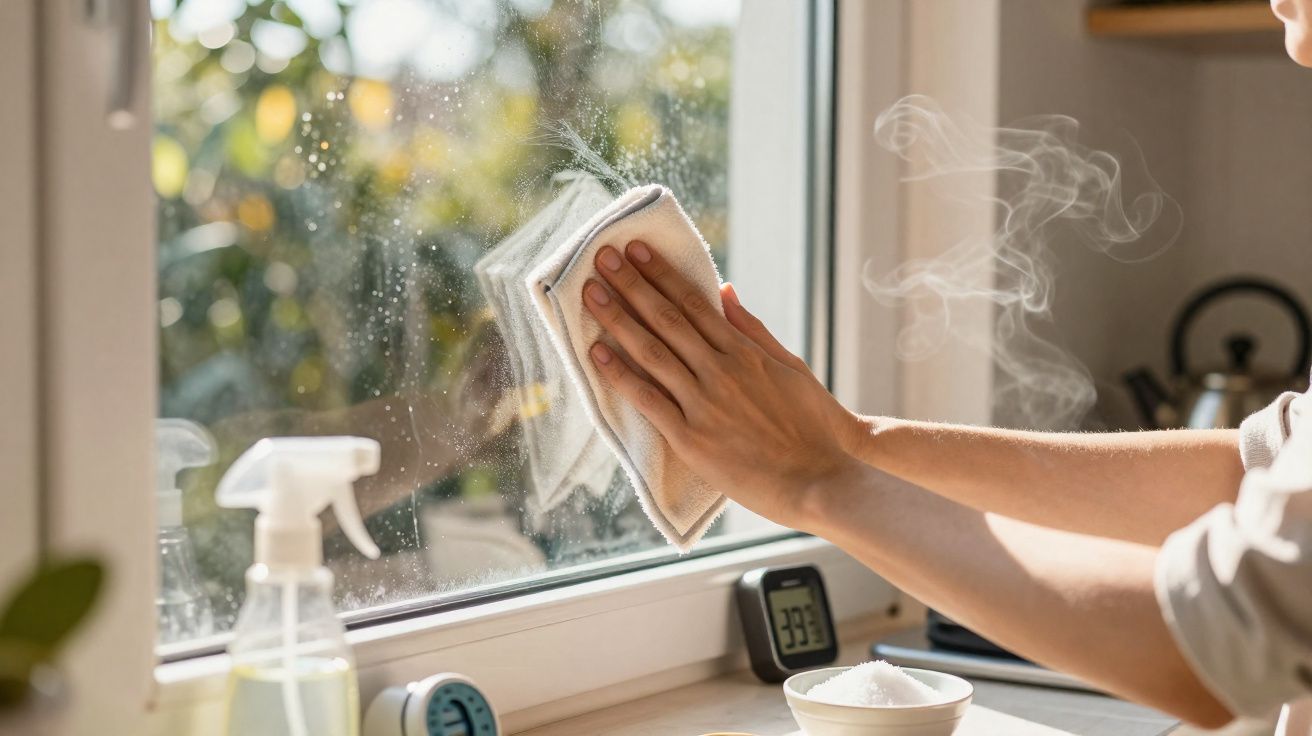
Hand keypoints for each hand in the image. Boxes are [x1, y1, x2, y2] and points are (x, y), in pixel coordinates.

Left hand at [583, 240, 864, 528]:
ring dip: (618, 319)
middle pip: (667, 319)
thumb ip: (752, 329)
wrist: (819, 479)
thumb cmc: (812, 425)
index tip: (637, 250)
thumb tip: (724, 290)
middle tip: (602, 258)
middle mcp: (721, 372)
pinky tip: (597, 353)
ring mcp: (705, 405)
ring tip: (591, 294)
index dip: (662, 274)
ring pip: (652, 353)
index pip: (694, 303)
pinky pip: (649, 401)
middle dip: (632, 284)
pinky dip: (621, 376)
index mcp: (744, 352)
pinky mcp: (692, 440)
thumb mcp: (790, 367)